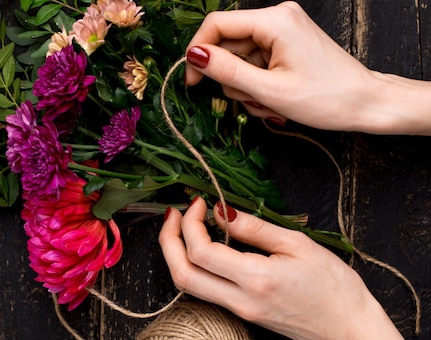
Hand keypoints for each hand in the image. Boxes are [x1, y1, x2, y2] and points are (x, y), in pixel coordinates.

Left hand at [158, 197, 373, 339]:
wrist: (347, 328)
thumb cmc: (332, 284)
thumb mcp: (298, 245)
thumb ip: (254, 228)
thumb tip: (220, 210)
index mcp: (256, 279)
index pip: (201, 251)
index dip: (191, 223)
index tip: (200, 202)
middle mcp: (239, 300)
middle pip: (181, 273)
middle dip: (168, 240)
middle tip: (175, 213)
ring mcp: (237, 311)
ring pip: (186, 285)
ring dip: (175, 254)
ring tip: (182, 226)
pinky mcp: (239, 314)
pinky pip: (202, 290)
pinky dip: (192, 266)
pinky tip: (200, 246)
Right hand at [184, 1, 430, 133]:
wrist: (366, 104)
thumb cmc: (326, 98)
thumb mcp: (268, 90)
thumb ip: (227, 71)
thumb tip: (193, 56)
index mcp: (275, 20)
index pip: (217, 25)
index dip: (198, 53)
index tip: (191, 82)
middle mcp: (278, 18)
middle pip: (228, 44)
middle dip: (232, 78)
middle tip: (251, 101)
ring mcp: (283, 31)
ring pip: (240, 58)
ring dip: (246, 87)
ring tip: (269, 103)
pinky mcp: (286, 44)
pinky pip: (256, 63)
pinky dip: (258, 85)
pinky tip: (274, 99)